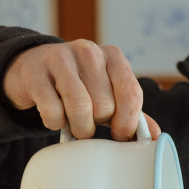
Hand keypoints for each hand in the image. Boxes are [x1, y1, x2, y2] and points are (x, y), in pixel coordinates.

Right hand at [2, 40, 160, 140]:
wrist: (32, 68)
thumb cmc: (77, 85)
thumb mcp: (106, 93)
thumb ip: (130, 111)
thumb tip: (156, 136)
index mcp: (113, 56)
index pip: (131, 94)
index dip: (128, 123)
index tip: (119, 135)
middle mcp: (89, 52)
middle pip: (105, 106)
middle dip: (98, 124)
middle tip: (89, 124)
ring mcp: (60, 59)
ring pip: (80, 108)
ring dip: (79, 128)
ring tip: (75, 126)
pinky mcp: (35, 72)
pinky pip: (52, 111)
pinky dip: (54, 123)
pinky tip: (54, 117)